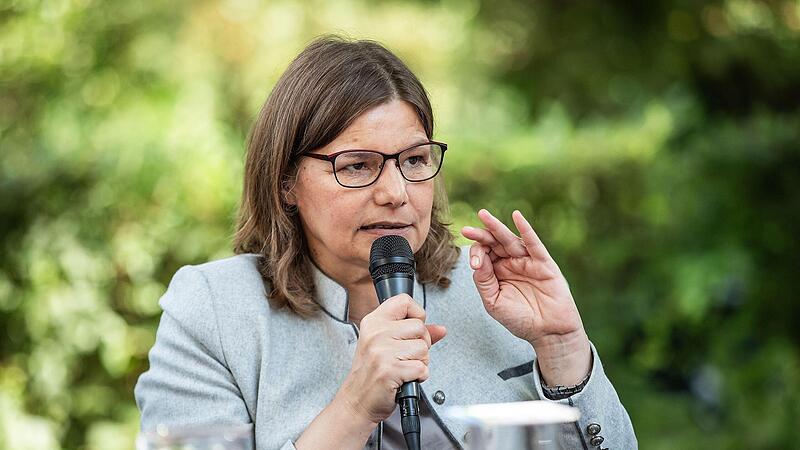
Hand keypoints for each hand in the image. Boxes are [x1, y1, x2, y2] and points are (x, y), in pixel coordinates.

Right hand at [335, 294, 446, 424]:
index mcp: (373, 322)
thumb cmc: (371, 374)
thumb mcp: (387, 346)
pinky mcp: (389, 370)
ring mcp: (382, 351)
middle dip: (421, 345)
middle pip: (420, 327)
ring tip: (403, 368)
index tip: (411, 329)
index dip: (416, 314)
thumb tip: (440, 329)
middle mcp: (376, 334)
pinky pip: (421, 368)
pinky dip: (419, 377)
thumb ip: (414, 334)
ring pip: (423, 348)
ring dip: (420, 362)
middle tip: (405, 356)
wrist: (357, 402)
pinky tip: (405, 378)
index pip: (404, 301)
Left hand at [461, 209, 590, 385]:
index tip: (476, 265)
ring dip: (497, 227)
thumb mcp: (494, 302)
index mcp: (498, 272)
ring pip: (510, 240)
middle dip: (480, 235)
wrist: (548, 333)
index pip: (483, 254)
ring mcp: (528, 262)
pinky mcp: (544, 264)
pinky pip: (534, 244)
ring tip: (483, 216)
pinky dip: (526, 230)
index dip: (477, 254)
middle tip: (467, 230)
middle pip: (494, 243)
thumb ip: (484, 281)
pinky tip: (517, 216)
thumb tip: (477, 260)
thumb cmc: (520, 320)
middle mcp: (511, 263)